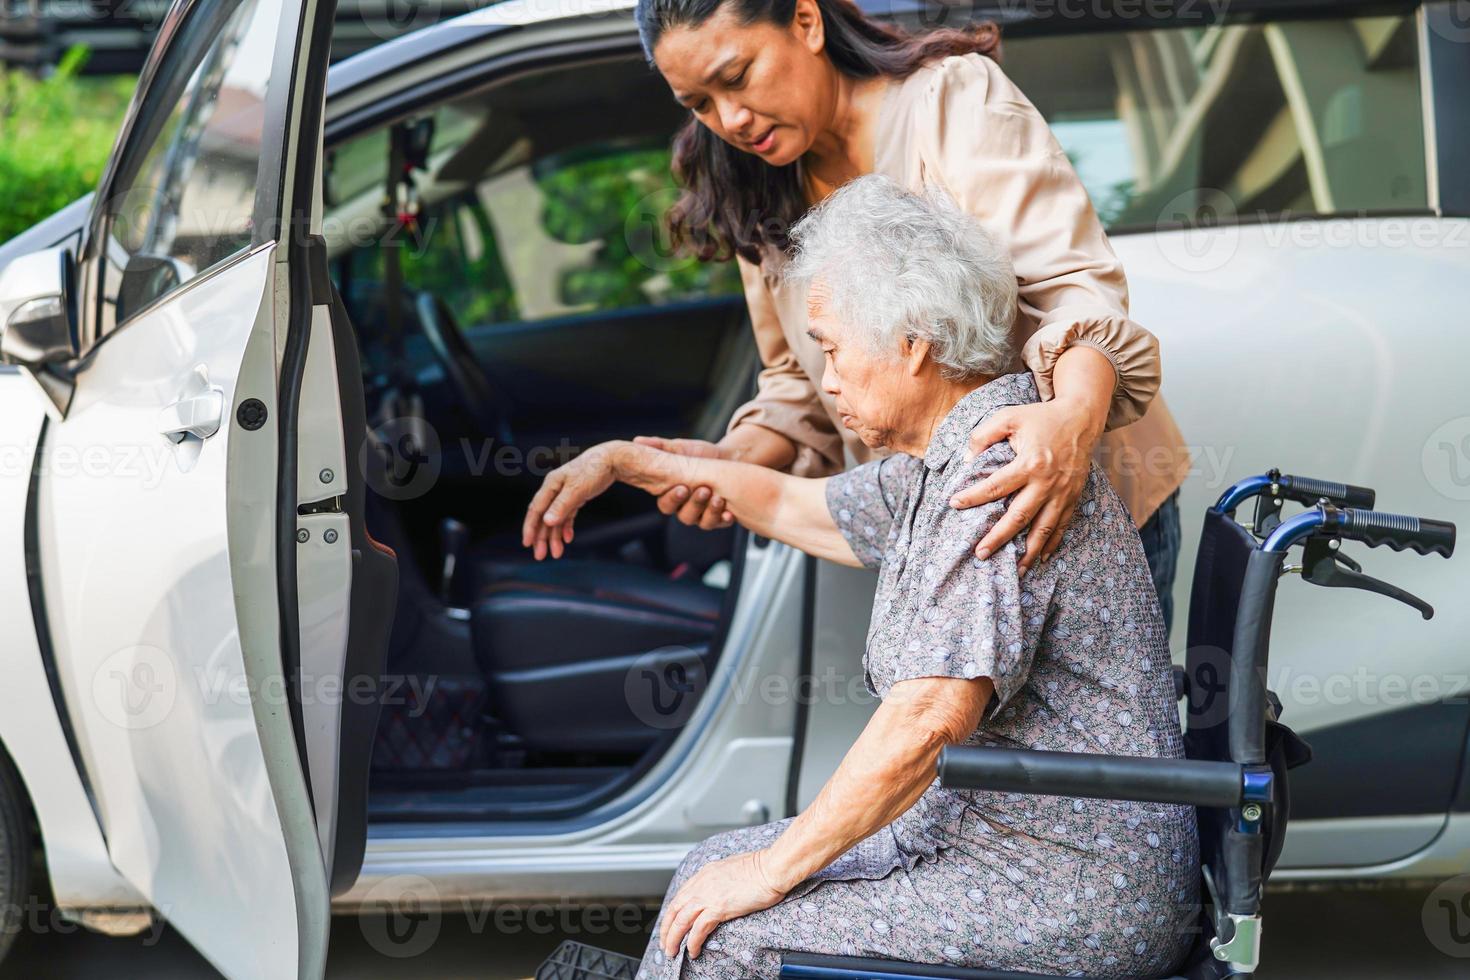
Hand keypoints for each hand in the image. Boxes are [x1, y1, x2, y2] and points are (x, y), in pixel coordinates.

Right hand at [521, 443, 621, 559]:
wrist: (612, 460)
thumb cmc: (594, 470)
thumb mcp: (578, 489)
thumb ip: (562, 505)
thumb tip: (547, 521)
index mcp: (550, 485)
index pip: (536, 509)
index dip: (530, 527)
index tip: (527, 544)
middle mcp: (554, 490)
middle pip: (543, 517)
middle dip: (541, 537)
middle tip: (540, 556)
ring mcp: (564, 494)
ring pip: (555, 519)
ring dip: (554, 536)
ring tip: (556, 553)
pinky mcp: (575, 497)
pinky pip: (567, 516)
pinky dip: (566, 527)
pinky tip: (568, 539)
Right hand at [634, 436, 733, 529]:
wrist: (728, 458)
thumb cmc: (699, 454)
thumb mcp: (681, 448)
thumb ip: (661, 447)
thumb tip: (637, 441)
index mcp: (672, 494)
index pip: (666, 504)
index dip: (673, 499)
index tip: (683, 488)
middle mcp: (686, 509)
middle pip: (685, 516)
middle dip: (695, 504)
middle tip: (704, 490)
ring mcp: (703, 515)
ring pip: (703, 522)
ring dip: (711, 512)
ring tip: (718, 498)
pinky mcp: (720, 517)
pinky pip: (721, 524)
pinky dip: (725, 520)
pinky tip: (730, 514)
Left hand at [659, 849, 786, 959]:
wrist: (771, 868)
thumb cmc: (760, 868)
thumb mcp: (732, 869)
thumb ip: (721, 880)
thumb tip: (720, 890)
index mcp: (705, 873)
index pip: (680, 896)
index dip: (672, 913)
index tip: (670, 925)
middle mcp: (702, 884)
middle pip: (675, 909)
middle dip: (666, 929)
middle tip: (665, 944)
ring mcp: (709, 895)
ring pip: (681, 921)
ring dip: (674, 939)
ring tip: (673, 952)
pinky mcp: (719, 907)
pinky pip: (699, 929)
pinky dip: (693, 942)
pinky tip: (693, 951)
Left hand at [950, 397, 1103, 572]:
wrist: (1081, 418)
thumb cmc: (1040, 417)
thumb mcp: (1009, 417)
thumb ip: (983, 435)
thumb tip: (966, 460)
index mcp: (1030, 463)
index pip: (996, 486)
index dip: (973, 497)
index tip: (953, 504)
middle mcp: (1048, 482)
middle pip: (1020, 517)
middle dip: (999, 537)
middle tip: (980, 554)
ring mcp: (1063, 492)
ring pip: (1044, 528)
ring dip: (1029, 551)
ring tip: (1015, 570)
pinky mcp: (1073, 497)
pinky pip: (1062, 525)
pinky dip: (1053, 544)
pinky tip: (1041, 558)